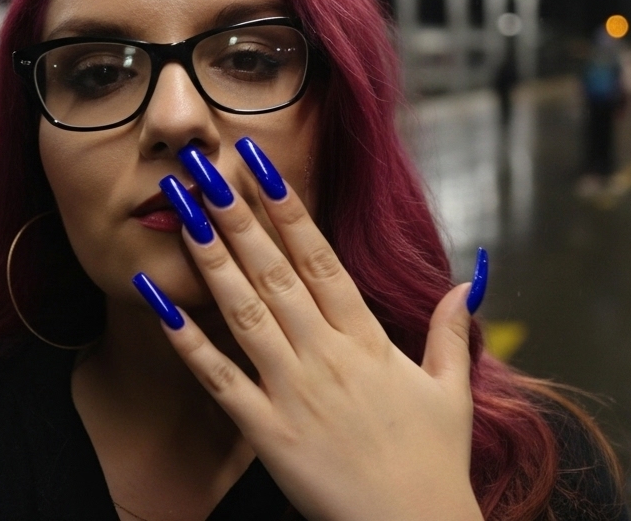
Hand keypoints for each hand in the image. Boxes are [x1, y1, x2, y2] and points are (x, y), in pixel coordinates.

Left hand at [133, 138, 485, 520]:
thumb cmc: (434, 464)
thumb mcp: (452, 389)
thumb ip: (450, 330)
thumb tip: (469, 281)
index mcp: (368, 340)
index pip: (322, 259)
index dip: (288, 210)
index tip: (261, 167)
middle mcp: (328, 356)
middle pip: (275, 273)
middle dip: (237, 216)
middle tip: (205, 169)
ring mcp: (295, 392)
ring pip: (245, 312)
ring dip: (210, 260)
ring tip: (181, 214)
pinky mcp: (269, 433)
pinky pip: (221, 381)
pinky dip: (189, 343)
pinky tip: (161, 306)